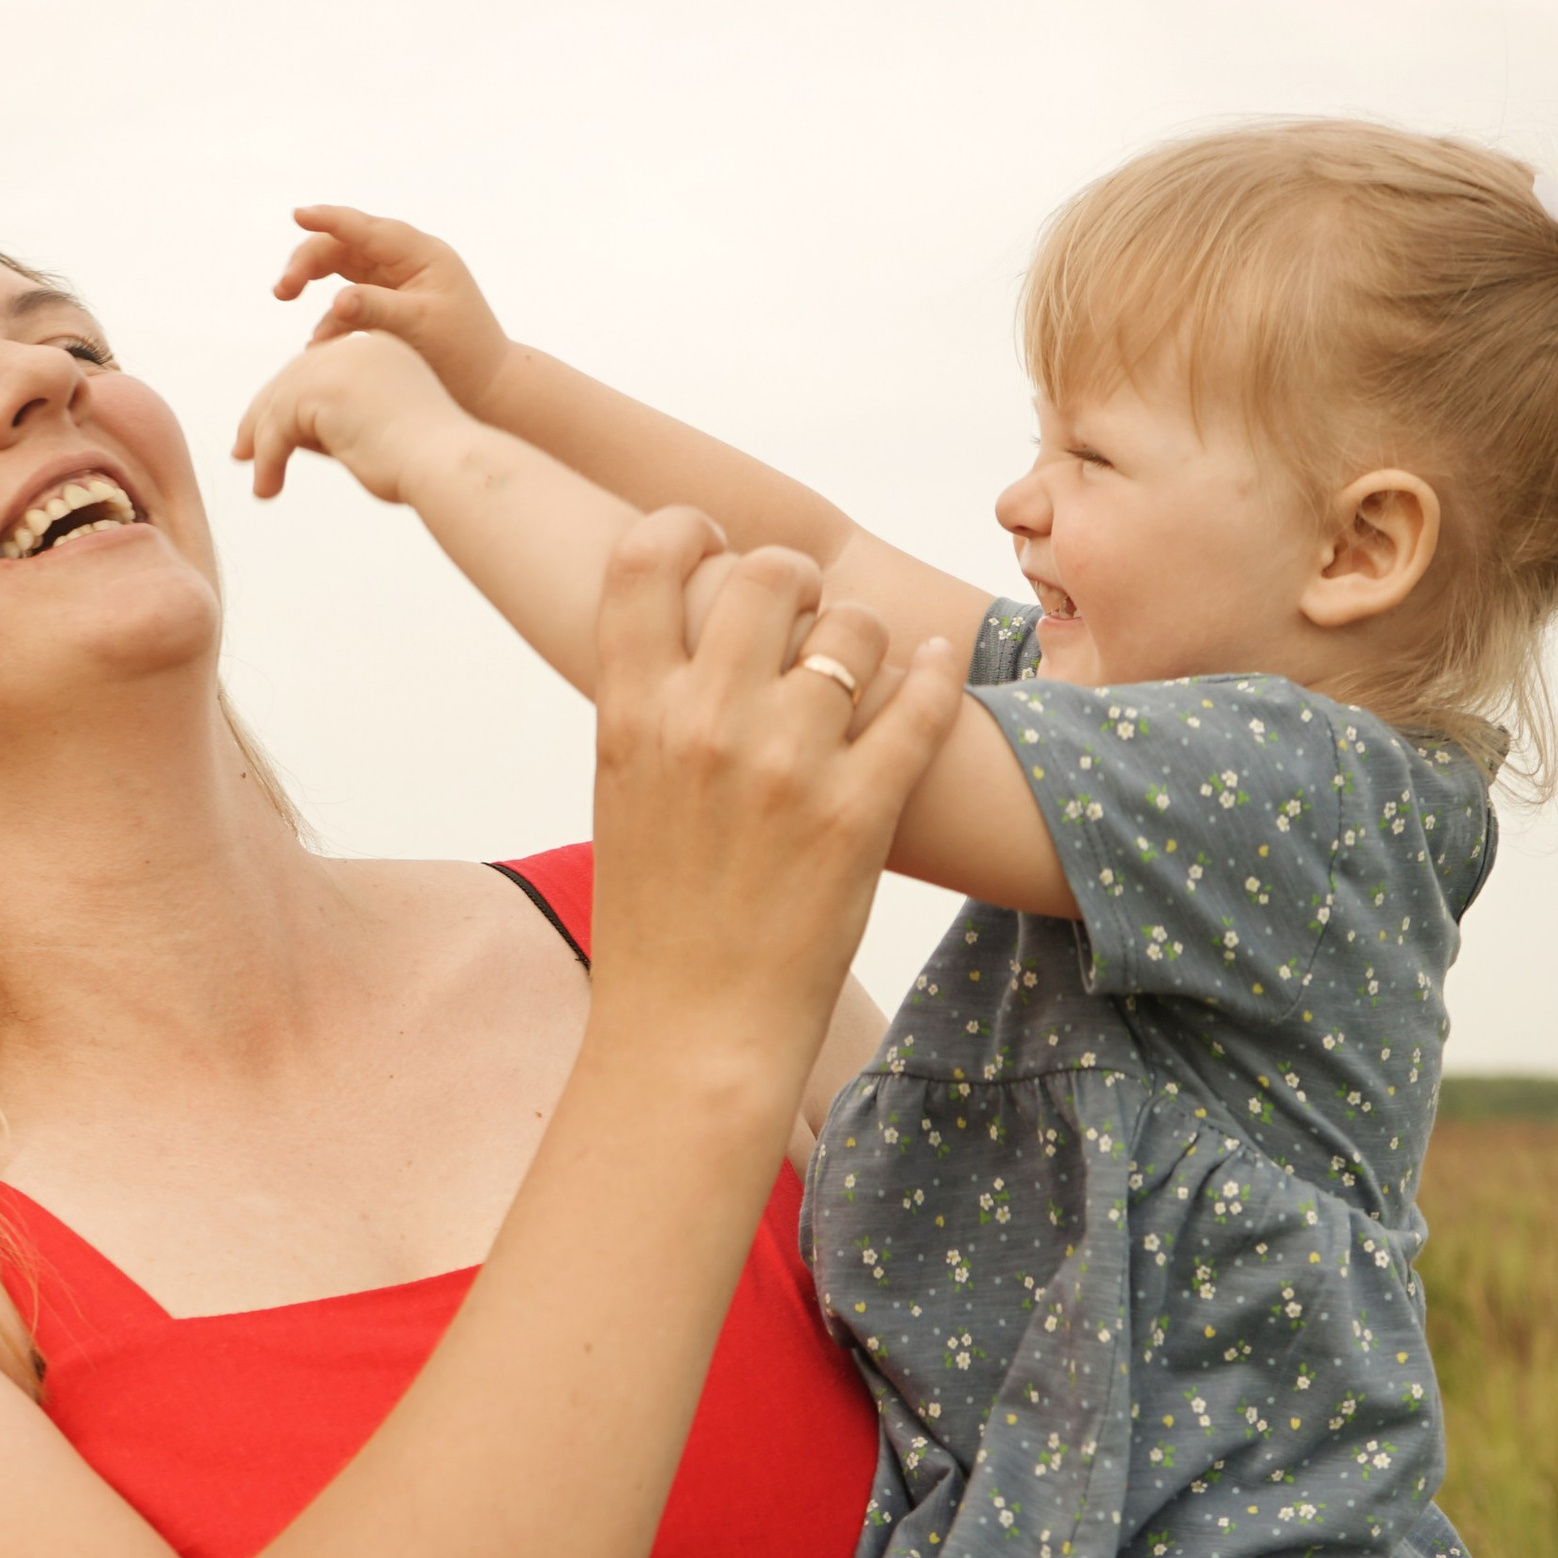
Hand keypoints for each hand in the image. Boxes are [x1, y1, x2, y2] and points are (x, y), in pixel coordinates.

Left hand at [231, 331, 475, 506]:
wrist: (449, 465)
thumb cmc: (425, 465)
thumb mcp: (373, 435)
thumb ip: (334, 427)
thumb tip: (289, 438)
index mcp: (378, 353)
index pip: (318, 373)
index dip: (288, 405)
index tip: (265, 438)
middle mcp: (357, 351)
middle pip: (292, 380)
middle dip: (262, 419)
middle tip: (241, 453)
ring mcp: (340, 366)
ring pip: (280, 404)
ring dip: (263, 446)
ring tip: (260, 483)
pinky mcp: (323, 391)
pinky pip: (277, 427)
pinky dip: (268, 460)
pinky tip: (268, 488)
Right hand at [274, 207, 516, 415]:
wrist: (491, 390)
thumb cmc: (463, 357)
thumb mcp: (419, 329)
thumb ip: (376, 310)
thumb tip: (335, 302)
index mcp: (422, 255)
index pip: (367, 229)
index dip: (329, 219)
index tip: (296, 215)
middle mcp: (408, 261)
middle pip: (346, 245)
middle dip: (309, 261)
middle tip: (283, 291)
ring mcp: (398, 283)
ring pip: (342, 269)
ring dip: (312, 282)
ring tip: (285, 298)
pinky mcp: (390, 308)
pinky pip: (349, 304)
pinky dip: (330, 321)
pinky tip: (317, 346)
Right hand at [585, 510, 962, 1096]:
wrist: (692, 1027)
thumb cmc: (656, 913)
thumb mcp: (621, 789)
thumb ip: (654, 699)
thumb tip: (704, 617)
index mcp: (629, 713)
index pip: (645, 557)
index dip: (685, 530)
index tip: (712, 548)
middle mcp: (703, 724)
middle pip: (768, 572)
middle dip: (796, 581)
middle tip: (803, 616)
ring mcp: (786, 764)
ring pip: (855, 626)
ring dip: (864, 639)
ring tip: (859, 675)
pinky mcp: (861, 809)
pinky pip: (921, 698)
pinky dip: (937, 677)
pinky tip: (935, 674)